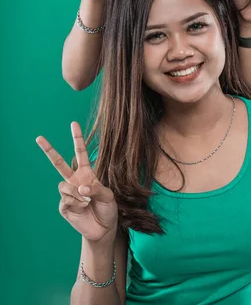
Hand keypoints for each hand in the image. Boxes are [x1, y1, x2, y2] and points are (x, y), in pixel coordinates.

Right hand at [36, 122, 117, 243]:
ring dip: (76, 193)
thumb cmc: (108, 209)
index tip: (73, 123)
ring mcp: (69, 193)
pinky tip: (82, 208)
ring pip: (63, 185)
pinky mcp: (65, 207)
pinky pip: (65, 200)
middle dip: (49, 150)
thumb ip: (95, 189)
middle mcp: (75, 181)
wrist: (104, 229)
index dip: (77, 138)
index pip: (81, 153)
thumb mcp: (108, 196)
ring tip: (87, 201)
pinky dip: (76, 203)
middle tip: (39, 138)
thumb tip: (80, 188)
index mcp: (87, 174)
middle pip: (59, 163)